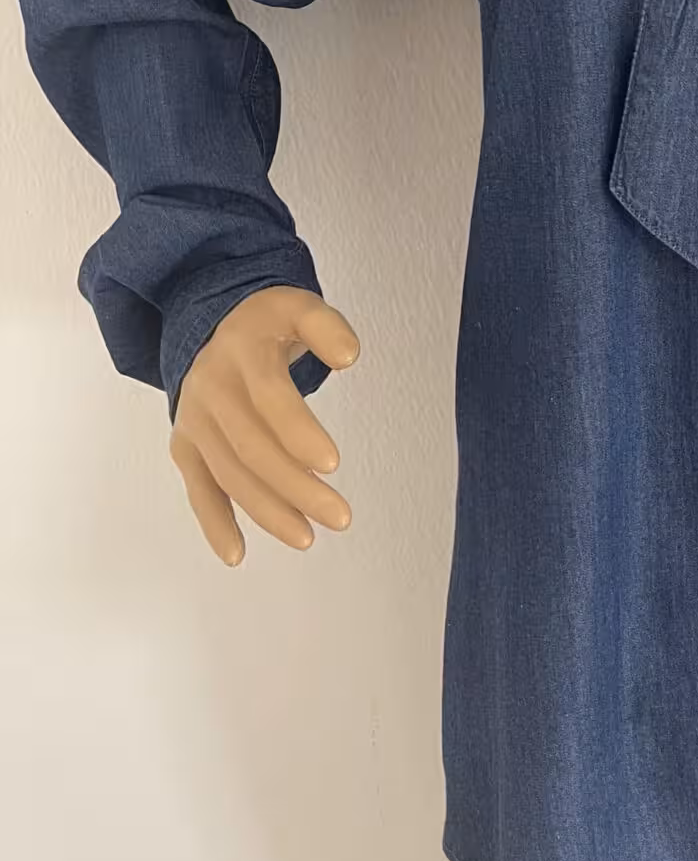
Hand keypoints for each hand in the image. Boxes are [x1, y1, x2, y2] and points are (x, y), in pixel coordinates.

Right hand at [168, 286, 360, 565]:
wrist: (207, 324)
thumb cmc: (264, 324)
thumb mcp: (297, 306)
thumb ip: (326, 326)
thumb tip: (349, 355)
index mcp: (242, 351)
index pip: (269, 397)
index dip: (298, 432)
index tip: (332, 463)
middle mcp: (211, 388)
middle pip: (252, 447)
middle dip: (296, 488)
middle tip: (339, 517)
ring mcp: (195, 420)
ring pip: (229, 475)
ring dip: (267, 512)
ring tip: (307, 537)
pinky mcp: (185, 446)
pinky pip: (198, 489)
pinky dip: (215, 524)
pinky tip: (237, 554)